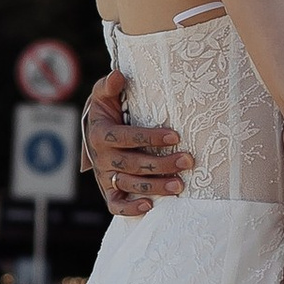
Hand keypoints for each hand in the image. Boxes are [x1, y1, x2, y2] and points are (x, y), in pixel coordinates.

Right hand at [84, 67, 191, 218]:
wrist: (95, 130)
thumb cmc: (107, 109)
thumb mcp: (104, 94)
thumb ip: (110, 85)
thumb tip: (119, 75)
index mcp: (100, 133)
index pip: (126, 138)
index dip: (150, 137)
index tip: (175, 136)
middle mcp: (101, 157)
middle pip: (132, 164)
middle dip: (162, 163)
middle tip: (188, 160)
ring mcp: (105, 176)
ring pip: (129, 184)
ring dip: (155, 186)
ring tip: (180, 185)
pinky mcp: (108, 190)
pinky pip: (115, 205)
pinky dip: (130, 208)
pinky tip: (150, 206)